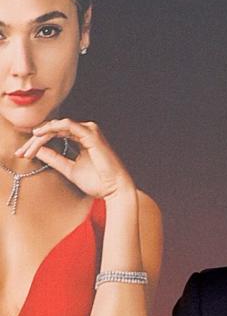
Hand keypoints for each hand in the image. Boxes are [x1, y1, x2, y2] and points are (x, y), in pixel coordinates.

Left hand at [16, 118, 134, 199]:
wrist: (114, 190)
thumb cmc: (98, 182)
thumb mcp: (69, 169)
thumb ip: (54, 159)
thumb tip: (37, 151)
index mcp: (82, 140)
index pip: (55, 135)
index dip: (37, 143)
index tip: (23, 154)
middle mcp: (85, 132)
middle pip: (53, 129)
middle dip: (35, 140)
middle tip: (22, 152)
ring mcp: (89, 131)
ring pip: (57, 126)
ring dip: (40, 135)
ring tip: (29, 147)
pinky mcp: (90, 134)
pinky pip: (66, 125)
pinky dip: (51, 128)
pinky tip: (39, 134)